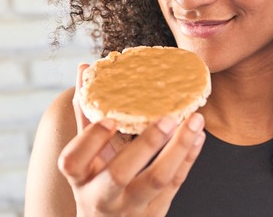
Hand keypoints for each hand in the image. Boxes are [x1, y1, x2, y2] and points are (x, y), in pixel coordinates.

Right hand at [57, 63, 205, 216]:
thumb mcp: (83, 155)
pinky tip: (198, 135)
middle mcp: (102, 196)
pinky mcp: (155, 211)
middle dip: (145, 145)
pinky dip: (189, 158)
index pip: (74, 160)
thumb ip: (85, 115)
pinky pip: (176, 184)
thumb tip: (84, 70)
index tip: (111, 119)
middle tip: (167, 117)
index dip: (92, 139)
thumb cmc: (93, 182)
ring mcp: (131, 207)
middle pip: (119, 174)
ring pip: (157, 181)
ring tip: (195, 120)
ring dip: (179, 148)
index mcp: (79, 177)